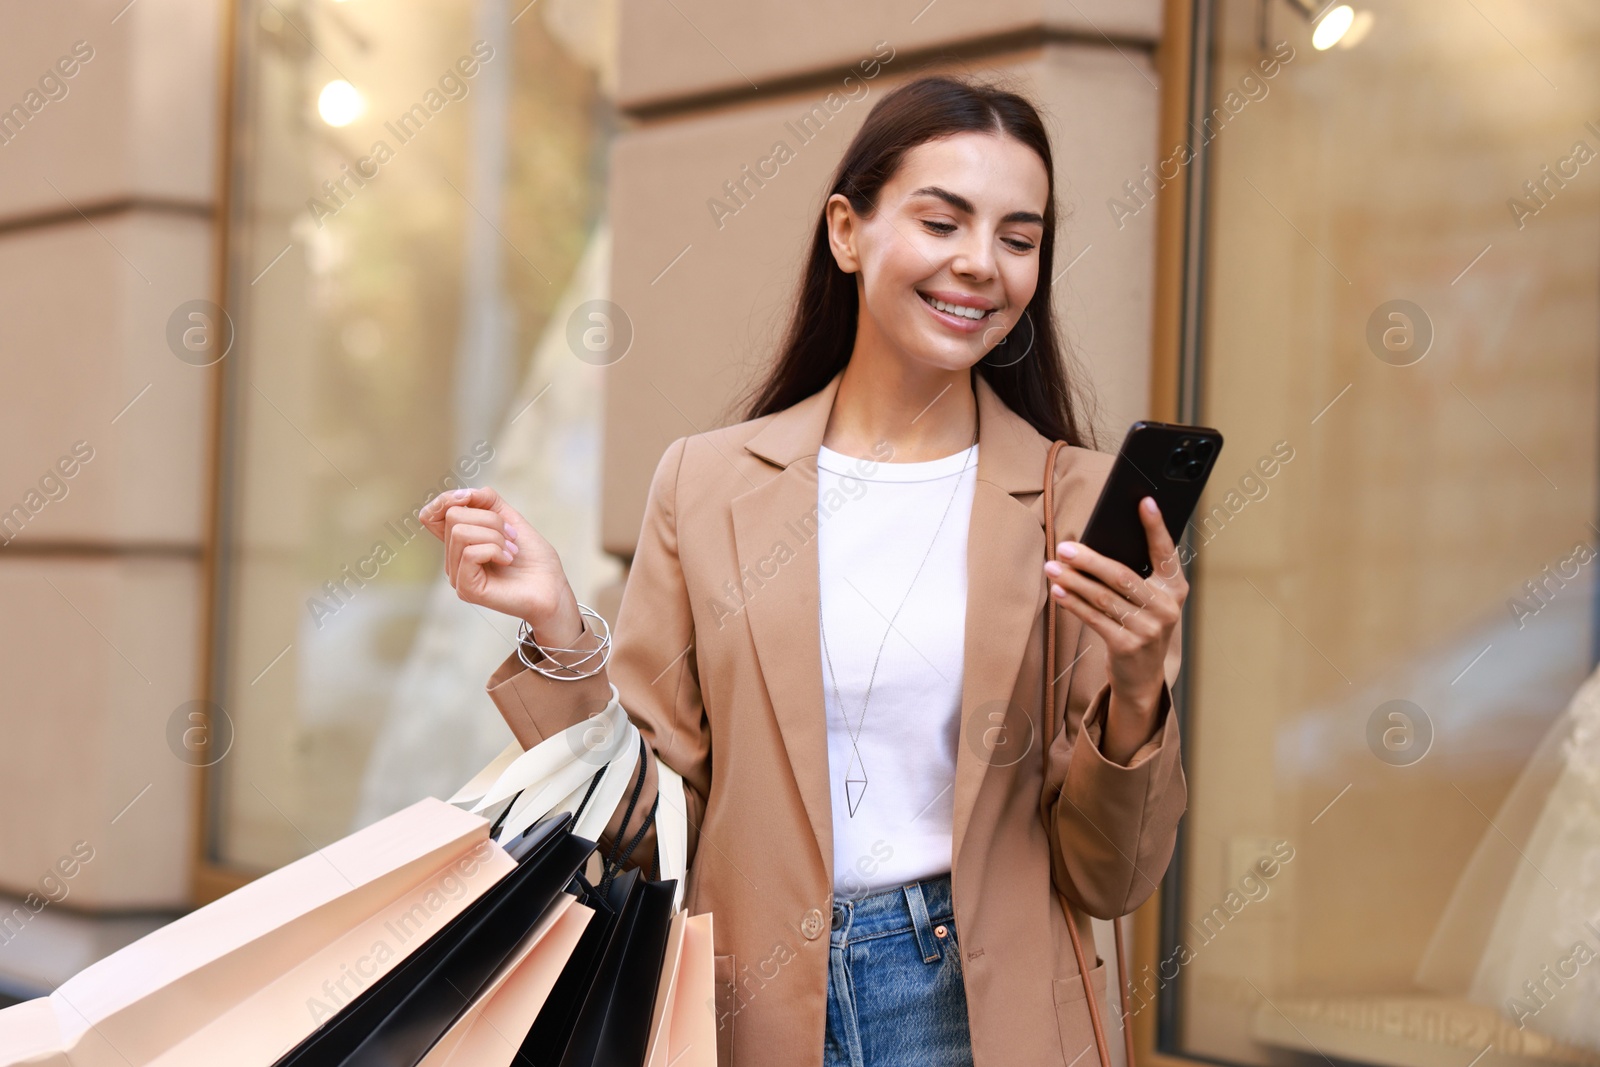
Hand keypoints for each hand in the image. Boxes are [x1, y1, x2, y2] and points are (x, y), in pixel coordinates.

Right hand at [419, 486, 582, 641]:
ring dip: (495, 535)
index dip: (445, 500)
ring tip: (511, 551)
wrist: (552, 588)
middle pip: (453, 517)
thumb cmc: (534, 558)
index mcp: (460, 544)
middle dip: (489, 519)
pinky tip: (508, 560)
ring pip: (460, 533)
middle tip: (511, 536)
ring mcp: (458, 576)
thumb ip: (487, 503)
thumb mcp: (510, 519)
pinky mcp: (466, 589)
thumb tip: (463, 493)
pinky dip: (495, 550)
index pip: (431, 516)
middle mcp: (453, 560)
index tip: (471, 498)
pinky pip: (470, 553)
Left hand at [1043, 497, 1186, 760]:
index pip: (1165, 552)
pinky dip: (1073, 603)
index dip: (1155, 526)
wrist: (1141, 676)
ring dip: (1073, 580)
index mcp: (1175, 588)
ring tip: (1052, 567)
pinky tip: (1058, 591)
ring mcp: (1149, 629)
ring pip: (1103, 597)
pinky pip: (1094, 618)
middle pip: (1123, 575)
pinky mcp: (1128, 646)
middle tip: (1064, 546)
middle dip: (1089, 559)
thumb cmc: (1140, 624)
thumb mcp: (1148, 600)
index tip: (1144, 501)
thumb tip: (1093, 544)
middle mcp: (1166, 607)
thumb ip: (1134, 574)